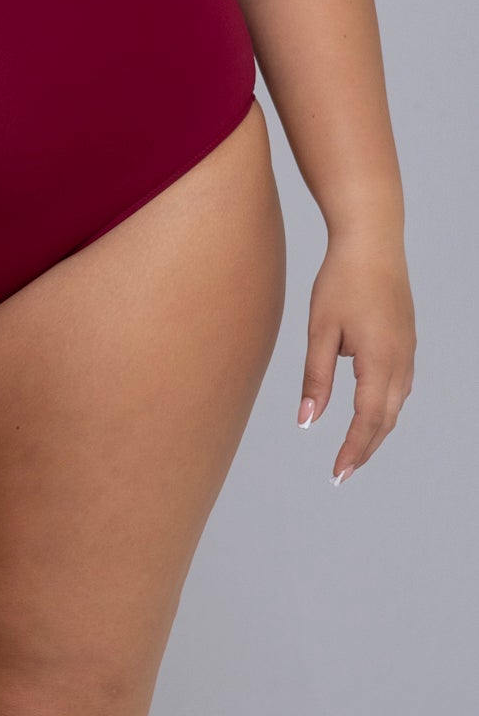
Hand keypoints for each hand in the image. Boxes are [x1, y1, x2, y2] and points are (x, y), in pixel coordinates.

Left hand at [297, 225, 414, 482]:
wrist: (372, 241)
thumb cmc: (342, 280)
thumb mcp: (320, 329)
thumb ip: (315, 378)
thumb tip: (307, 420)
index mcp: (380, 361)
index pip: (368, 421)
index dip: (353, 450)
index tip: (337, 474)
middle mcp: (401, 361)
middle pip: (385, 419)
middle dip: (365, 447)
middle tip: (343, 470)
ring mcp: (408, 350)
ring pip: (395, 404)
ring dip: (376, 428)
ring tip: (353, 447)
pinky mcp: (406, 340)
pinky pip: (400, 385)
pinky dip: (385, 405)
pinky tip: (371, 409)